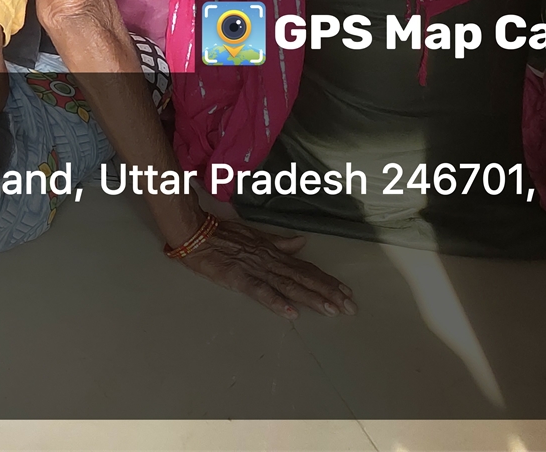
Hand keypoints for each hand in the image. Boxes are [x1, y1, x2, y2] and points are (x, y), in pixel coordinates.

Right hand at [177, 218, 355, 319]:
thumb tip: (302, 243)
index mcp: (274, 252)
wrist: (195, 233)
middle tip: (350, 306)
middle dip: (328, 292)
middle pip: (304, 278)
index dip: (326, 280)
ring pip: (289, 285)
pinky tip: (291, 313)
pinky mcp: (239, 278)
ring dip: (311, 297)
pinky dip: (276, 301)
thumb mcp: (255, 235)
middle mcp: (270, 261)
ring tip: (332, 309)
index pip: (306, 268)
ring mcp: (256, 269)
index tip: (346, 291)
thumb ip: (280, 242)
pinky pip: (260, 291)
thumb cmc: (222, 234)